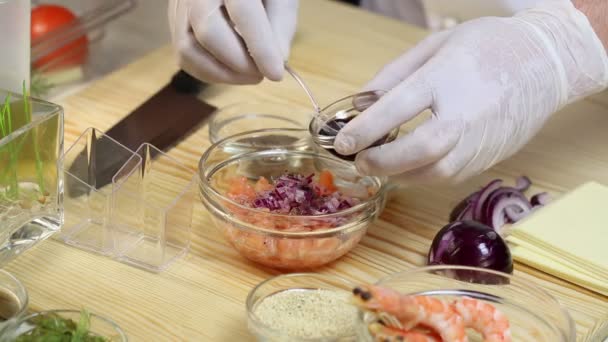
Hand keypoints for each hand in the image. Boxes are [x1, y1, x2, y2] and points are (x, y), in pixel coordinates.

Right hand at [168, 0, 298, 83]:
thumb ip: (281, 24)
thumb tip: (278, 60)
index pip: (243, 13)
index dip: (260, 48)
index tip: (276, 74)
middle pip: (208, 32)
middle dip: (238, 63)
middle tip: (261, 74)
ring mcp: (180, 4)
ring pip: (188, 49)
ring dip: (222, 73)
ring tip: (248, 75)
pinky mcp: (174, 19)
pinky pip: (184, 55)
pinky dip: (209, 72)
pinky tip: (230, 72)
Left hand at [335, 0, 607, 184]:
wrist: (545, 64)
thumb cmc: (487, 47)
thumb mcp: (436, 44)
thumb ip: (394, 74)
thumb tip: (360, 102)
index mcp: (448, 77)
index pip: (400, 107)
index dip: (366, 128)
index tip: (342, 142)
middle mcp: (466, 113)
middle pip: (421, 149)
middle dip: (383, 161)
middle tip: (359, 160)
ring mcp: (481, 140)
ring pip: (435, 172)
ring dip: (399, 174)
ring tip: (378, 164)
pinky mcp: (488, 158)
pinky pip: (448, 176)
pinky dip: (421, 176)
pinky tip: (406, 166)